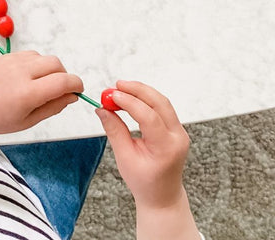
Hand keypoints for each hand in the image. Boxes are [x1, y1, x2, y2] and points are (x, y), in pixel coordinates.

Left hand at [0, 51, 82, 137]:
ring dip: (48, 69)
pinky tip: (26, 78)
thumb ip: (53, 107)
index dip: (76, 85)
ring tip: (39, 85)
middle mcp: (21, 72)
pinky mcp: (5, 56)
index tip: (77, 91)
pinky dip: (34, 64)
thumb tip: (71, 96)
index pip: (64, 81)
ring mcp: (12, 61)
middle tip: (58, 89)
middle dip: (63, 75)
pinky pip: (28, 55)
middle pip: (56, 64)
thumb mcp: (27, 121)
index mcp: (28, 93)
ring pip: (43, 57)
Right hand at [95, 80, 188, 208]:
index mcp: (166, 148)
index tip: (111, 95)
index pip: (149, 117)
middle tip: (116, 85)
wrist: (163, 196)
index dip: (129, 102)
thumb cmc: (144, 182)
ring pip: (162, 102)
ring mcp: (179, 132)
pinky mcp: (175, 128)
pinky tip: (130, 98)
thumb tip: (102, 109)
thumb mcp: (124, 158)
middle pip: (160, 102)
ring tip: (120, 90)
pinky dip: (145, 99)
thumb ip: (114, 130)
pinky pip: (161, 107)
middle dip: (137, 90)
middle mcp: (178, 137)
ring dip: (141, 92)